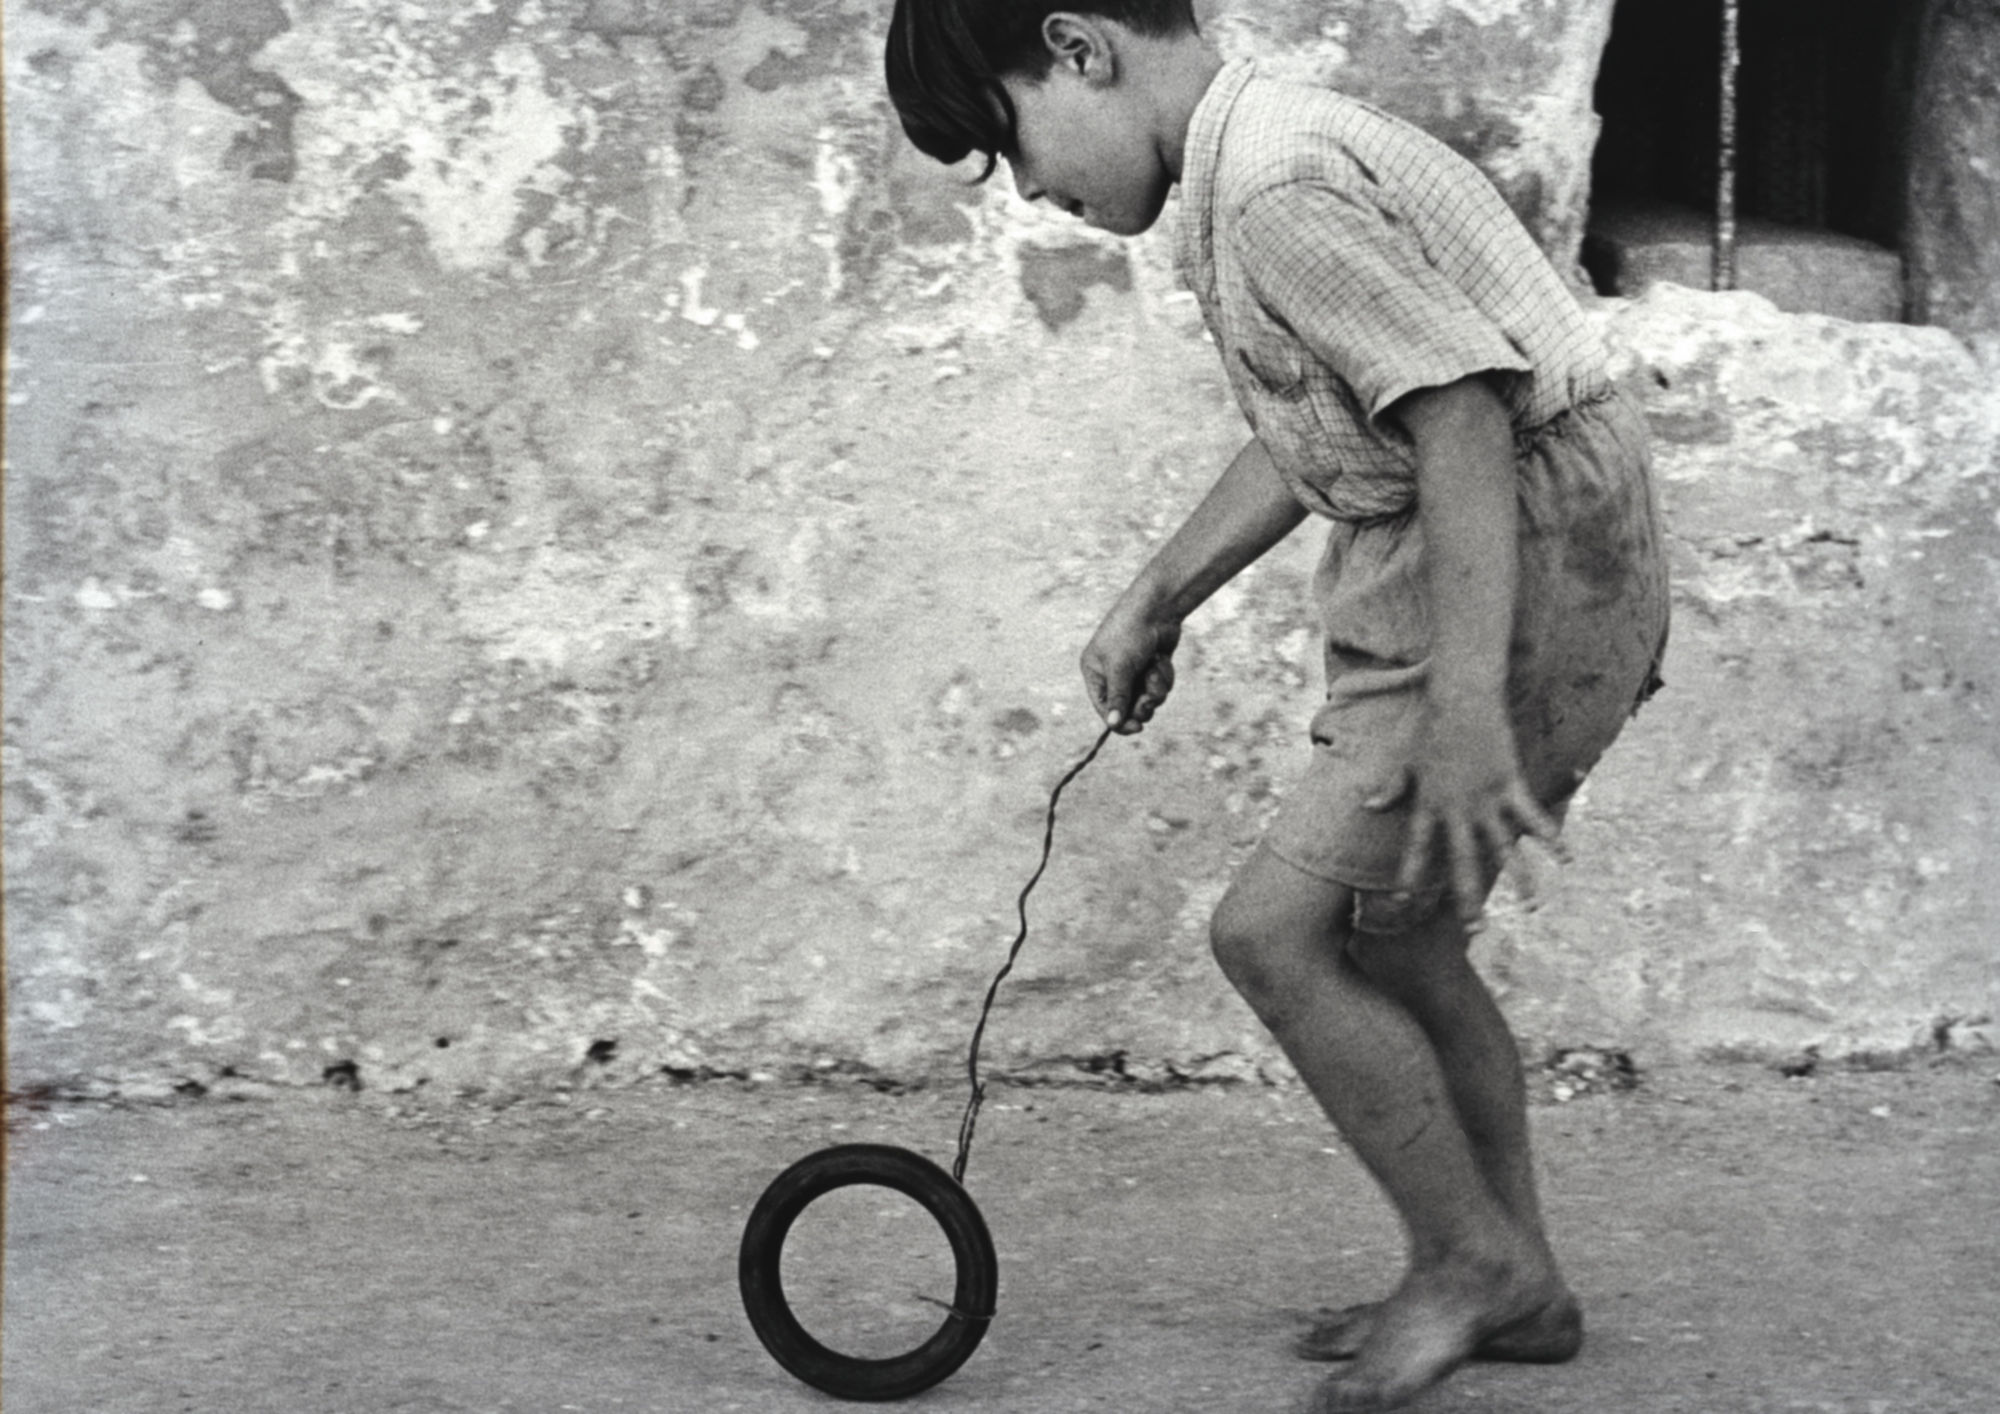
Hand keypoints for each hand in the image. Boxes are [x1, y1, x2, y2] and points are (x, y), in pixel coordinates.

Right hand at [1080, 600, 1181, 733]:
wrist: (1157, 607)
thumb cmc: (1130, 634)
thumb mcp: (1120, 668)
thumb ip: (1118, 698)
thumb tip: (1113, 725)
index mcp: (1094, 672)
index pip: (1103, 707)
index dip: (1120, 721)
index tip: (1138, 728)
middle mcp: (1112, 674)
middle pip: (1128, 707)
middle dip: (1142, 703)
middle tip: (1150, 699)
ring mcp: (1134, 671)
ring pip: (1148, 698)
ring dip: (1155, 688)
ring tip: (1155, 669)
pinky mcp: (1152, 668)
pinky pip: (1160, 687)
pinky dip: (1163, 677)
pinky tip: (1161, 659)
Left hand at [1368, 702, 1568, 930]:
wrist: (1460, 698)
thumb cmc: (1430, 726)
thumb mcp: (1406, 761)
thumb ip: (1392, 788)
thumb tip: (1368, 806)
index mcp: (1429, 803)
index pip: (1416, 847)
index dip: (1410, 873)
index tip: (1403, 901)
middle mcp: (1457, 808)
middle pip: (1462, 859)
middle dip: (1468, 895)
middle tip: (1474, 928)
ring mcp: (1485, 798)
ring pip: (1504, 846)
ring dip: (1520, 878)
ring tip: (1530, 906)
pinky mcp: (1510, 783)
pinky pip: (1533, 817)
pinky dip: (1551, 837)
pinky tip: (1567, 859)